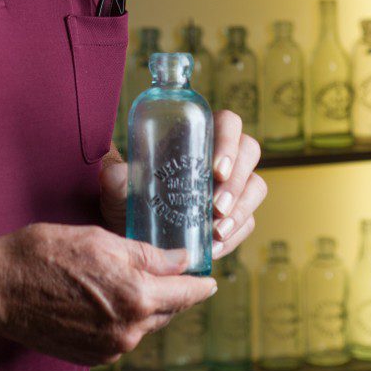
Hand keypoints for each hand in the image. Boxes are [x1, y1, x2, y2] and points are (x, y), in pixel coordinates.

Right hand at [0, 223, 215, 365]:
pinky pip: (121, 337)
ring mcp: (110, 348)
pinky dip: (121, 319)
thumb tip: (181, 259)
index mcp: (136, 295)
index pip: (186, 293)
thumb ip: (146, 253)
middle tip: (168, 271)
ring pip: (143, 324)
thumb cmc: (45, 254)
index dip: (201, 283)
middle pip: (166, 310)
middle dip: (170, 291)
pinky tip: (103, 298)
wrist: (0, 288)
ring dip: (143, 304)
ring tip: (125, 280)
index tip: (211, 279)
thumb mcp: (100, 239)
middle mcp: (128, 329)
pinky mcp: (92, 357)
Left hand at [98, 112, 266, 258]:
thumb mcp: (118, 187)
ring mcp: (232, 185)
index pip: (228, 123)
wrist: (132, 233)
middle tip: (216, 207)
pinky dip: (235, 234)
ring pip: (255, 186)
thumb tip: (114, 174)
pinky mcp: (236, 215)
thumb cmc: (128, 199)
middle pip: (249, 152)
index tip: (216, 170)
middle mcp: (220, 155)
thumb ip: (115, 178)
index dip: (229, 142)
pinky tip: (215, 246)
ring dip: (241, 209)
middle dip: (237, 181)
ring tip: (216, 231)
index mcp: (197, 133)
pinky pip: (248, 221)